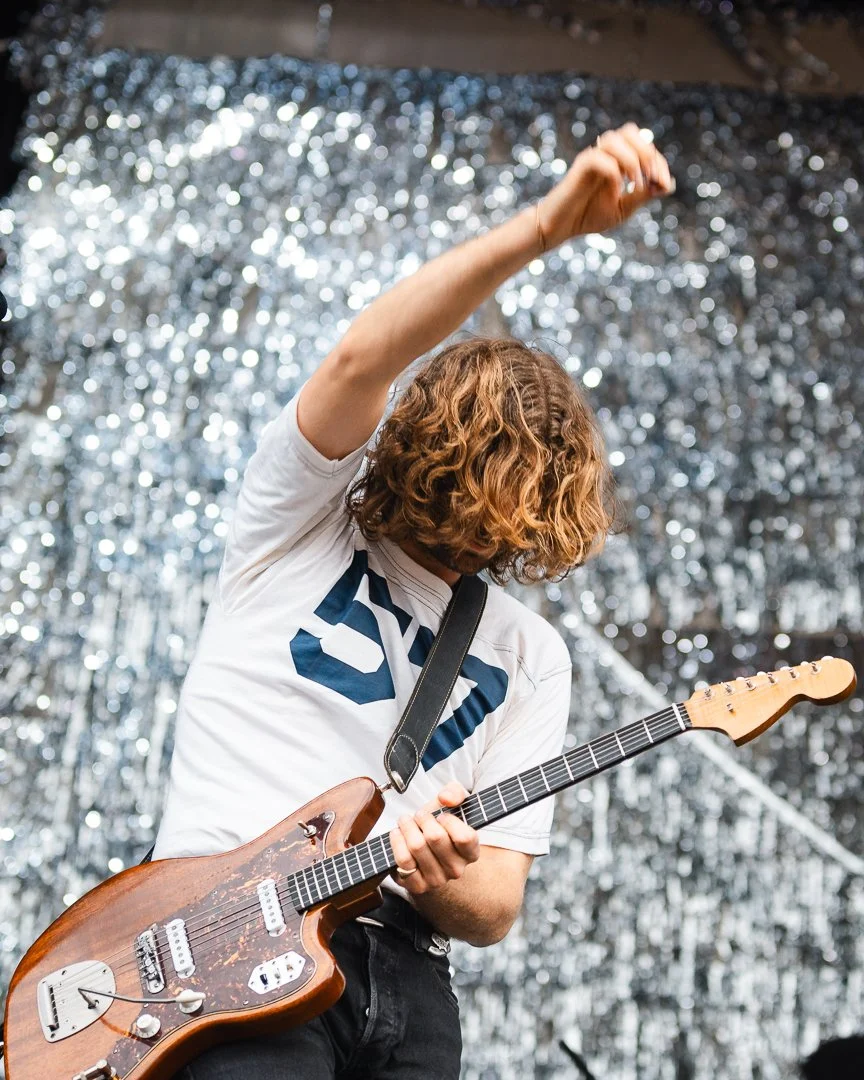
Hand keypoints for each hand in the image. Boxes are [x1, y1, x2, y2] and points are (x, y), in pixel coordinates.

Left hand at [389, 782, 479, 894]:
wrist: (425, 849)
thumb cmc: (440, 826)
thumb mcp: (452, 804)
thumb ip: (455, 793)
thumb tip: (446, 798)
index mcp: (471, 852)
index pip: (464, 837)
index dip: (449, 821)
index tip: (441, 815)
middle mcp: (456, 869)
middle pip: (435, 838)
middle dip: (423, 819)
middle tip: (419, 815)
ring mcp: (437, 880)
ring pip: (416, 846)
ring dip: (407, 827)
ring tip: (406, 821)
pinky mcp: (417, 885)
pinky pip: (403, 860)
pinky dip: (396, 842)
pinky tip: (397, 834)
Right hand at [538, 122, 673, 246]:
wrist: (560, 227)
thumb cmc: (588, 217)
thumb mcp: (624, 209)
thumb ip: (643, 195)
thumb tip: (668, 184)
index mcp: (618, 160)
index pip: (644, 146)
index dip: (658, 162)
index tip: (663, 184)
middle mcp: (605, 154)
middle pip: (631, 131)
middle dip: (647, 153)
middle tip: (651, 179)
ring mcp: (592, 158)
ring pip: (615, 139)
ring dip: (632, 160)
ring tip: (636, 183)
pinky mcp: (579, 168)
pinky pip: (599, 158)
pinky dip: (614, 174)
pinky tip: (616, 193)